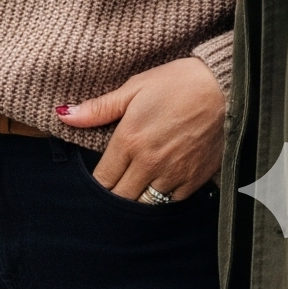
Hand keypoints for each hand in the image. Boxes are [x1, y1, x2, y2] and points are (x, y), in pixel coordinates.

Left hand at [59, 55, 225, 200]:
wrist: (223, 92)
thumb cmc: (174, 84)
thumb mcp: (132, 89)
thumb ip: (98, 109)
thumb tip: (64, 115)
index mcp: (130, 140)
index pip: (103, 178)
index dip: (97, 182)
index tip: (96, 177)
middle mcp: (150, 164)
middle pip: (123, 197)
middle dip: (113, 194)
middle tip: (112, 184)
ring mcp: (174, 175)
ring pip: (147, 204)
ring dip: (137, 198)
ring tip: (133, 186)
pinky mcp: (195, 181)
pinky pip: (172, 202)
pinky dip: (162, 199)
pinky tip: (158, 185)